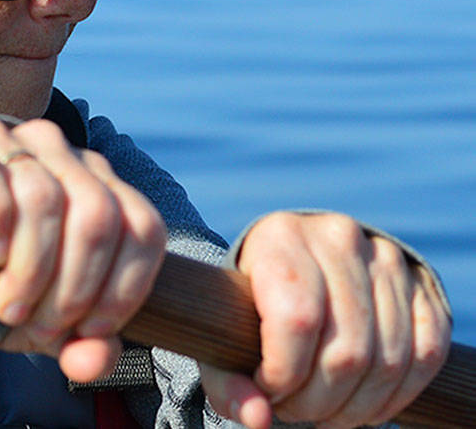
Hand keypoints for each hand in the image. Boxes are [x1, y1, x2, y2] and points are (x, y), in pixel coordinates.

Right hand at [0, 117, 165, 382]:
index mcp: (97, 183)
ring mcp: (9, 140)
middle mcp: (61, 152)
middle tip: (41, 324)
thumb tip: (89, 360)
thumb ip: (84, 343)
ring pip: (44, 199)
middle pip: (96, 215)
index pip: (142, 226)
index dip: (126, 286)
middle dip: (73, 287)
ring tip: (10, 306)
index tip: (91, 328)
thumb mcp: (50, 320)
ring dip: (31, 269)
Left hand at [199, 211, 450, 428]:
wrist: (289, 265)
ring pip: (388, 359)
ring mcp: (383, 256)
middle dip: (318, 401)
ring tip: (324, 412)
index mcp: (279, 238)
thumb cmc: (246, 308)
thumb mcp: (219, 338)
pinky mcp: (417, 280)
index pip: (296, 319)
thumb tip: (258, 420)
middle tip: (294, 411)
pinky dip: (398, 394)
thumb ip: (226, 385)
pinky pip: (426, 352)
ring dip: (357, 407)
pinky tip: (365, 407)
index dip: (285, 373)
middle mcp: (336, 237)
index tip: (268, 390)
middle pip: (345, 349)